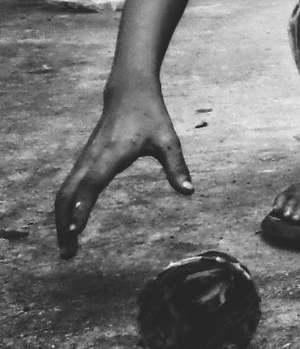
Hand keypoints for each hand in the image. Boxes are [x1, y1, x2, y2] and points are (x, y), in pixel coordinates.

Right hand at [54, 90, 192, 258]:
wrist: (129, 93)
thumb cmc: (151, 116)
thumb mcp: (168, 140)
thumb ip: (177, 166)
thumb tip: (189, 191)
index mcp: (111, 153)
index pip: (92, 183)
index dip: (82, 206)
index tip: (75, 231)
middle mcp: (91, 158)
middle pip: (67, 195)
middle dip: (64, 225)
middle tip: (68, 254)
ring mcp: (83, 160)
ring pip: (63, 193)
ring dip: (61, 220)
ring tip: (68, 248)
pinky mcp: (82, 162)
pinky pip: (67, 188)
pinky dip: (64, 209)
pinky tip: (70, 226)